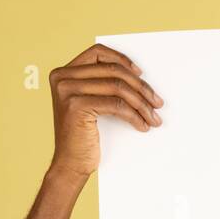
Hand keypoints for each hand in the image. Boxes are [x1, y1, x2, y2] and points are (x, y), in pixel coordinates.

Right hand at [48, 43, 164, 179]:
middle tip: (157, 102)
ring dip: (141, 103)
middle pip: (112, 70)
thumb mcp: (90, 104)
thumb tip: (137, 77)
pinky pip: (117, 105)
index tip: (140, 74)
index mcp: (63, 73)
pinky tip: (142, 125)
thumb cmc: (83, 137)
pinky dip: (134, 115)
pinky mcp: (77, 106)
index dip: (122, 60)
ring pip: (117, 87)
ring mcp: (68, 91)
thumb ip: (101, 85)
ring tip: (153, 117)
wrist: (70, 165)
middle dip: (140, 87)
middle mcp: (62, 78)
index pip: (97, 53)